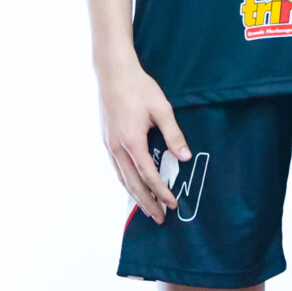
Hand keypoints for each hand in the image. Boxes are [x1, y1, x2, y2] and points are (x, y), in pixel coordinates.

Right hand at [97, 58, 186, 222]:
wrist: (113, 72)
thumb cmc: (139, 87)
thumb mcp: (162, 109)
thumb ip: (174, 135)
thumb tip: (185, 157)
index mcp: (131, 141)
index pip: (148, 175)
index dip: (161, 191)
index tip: (172, 203)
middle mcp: (117, 147)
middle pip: (132, 184)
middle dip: (147, 203)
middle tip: (159, 218)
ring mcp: (108, 144)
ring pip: (122, 178)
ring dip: (135, 195)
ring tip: (148, 208)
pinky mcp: (106, 139)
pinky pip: (117, 168)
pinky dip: (126, 182)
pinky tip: (133, 186)